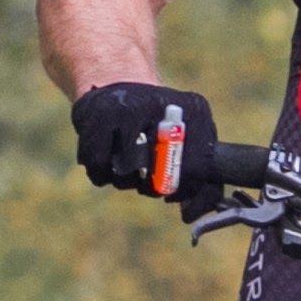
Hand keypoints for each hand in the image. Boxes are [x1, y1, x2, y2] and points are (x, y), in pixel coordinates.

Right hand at [71, 82, 219, 216]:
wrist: (118, 85)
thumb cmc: (162, 126)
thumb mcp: (192, 141)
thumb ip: (204, 182)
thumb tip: (191, 215)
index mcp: (195, 110)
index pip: (197, 167)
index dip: (185, 191)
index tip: (175, 194)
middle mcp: (163, 104)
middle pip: (159, 176)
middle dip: (153, 187)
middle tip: (150, 179)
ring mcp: (128, 108)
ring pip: (126, 175)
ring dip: (126, 180)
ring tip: (128, 163)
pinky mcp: (97, 115)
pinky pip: (97, 167)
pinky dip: (101, 173)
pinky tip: (107, 158)